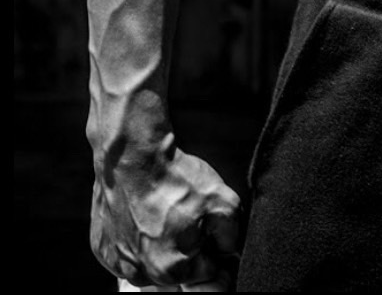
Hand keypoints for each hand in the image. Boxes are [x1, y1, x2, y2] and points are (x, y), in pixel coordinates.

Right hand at [91, 143, 240, 290]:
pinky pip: (125, 253)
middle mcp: (142, 273)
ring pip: (147, 265)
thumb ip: (230, 234)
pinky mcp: (102, 248)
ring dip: (158, 249)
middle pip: (174, 272)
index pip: (205, 272)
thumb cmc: (176, 179)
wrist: (133, 156)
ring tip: (162, 216)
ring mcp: (118, 262)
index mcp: (172, 269)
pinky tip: (142, 217)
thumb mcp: (222, 201)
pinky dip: (134, 241)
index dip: (212, 250)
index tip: (209, 232)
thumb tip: (228, 250)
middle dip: (185, 250)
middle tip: (185, 219)